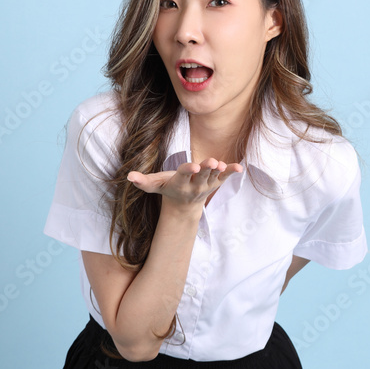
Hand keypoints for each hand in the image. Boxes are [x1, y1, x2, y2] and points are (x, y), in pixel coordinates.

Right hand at [127, 157, 242, 207]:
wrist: (184, 206)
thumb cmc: (169, 188)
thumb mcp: (154, 186)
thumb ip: (143, 182)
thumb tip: (128, 176)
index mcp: (179, 183)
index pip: (183, 176)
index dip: (187, 170)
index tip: (192, 166)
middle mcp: (195, 185)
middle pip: (201, 176)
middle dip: (205, 169)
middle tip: (211, 162)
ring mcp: (207, 185)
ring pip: (214, 177)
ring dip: (219, 171)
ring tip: (221, 164)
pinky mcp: (216, 182)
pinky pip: (225, 177)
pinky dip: (232, 172)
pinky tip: (240, 167)